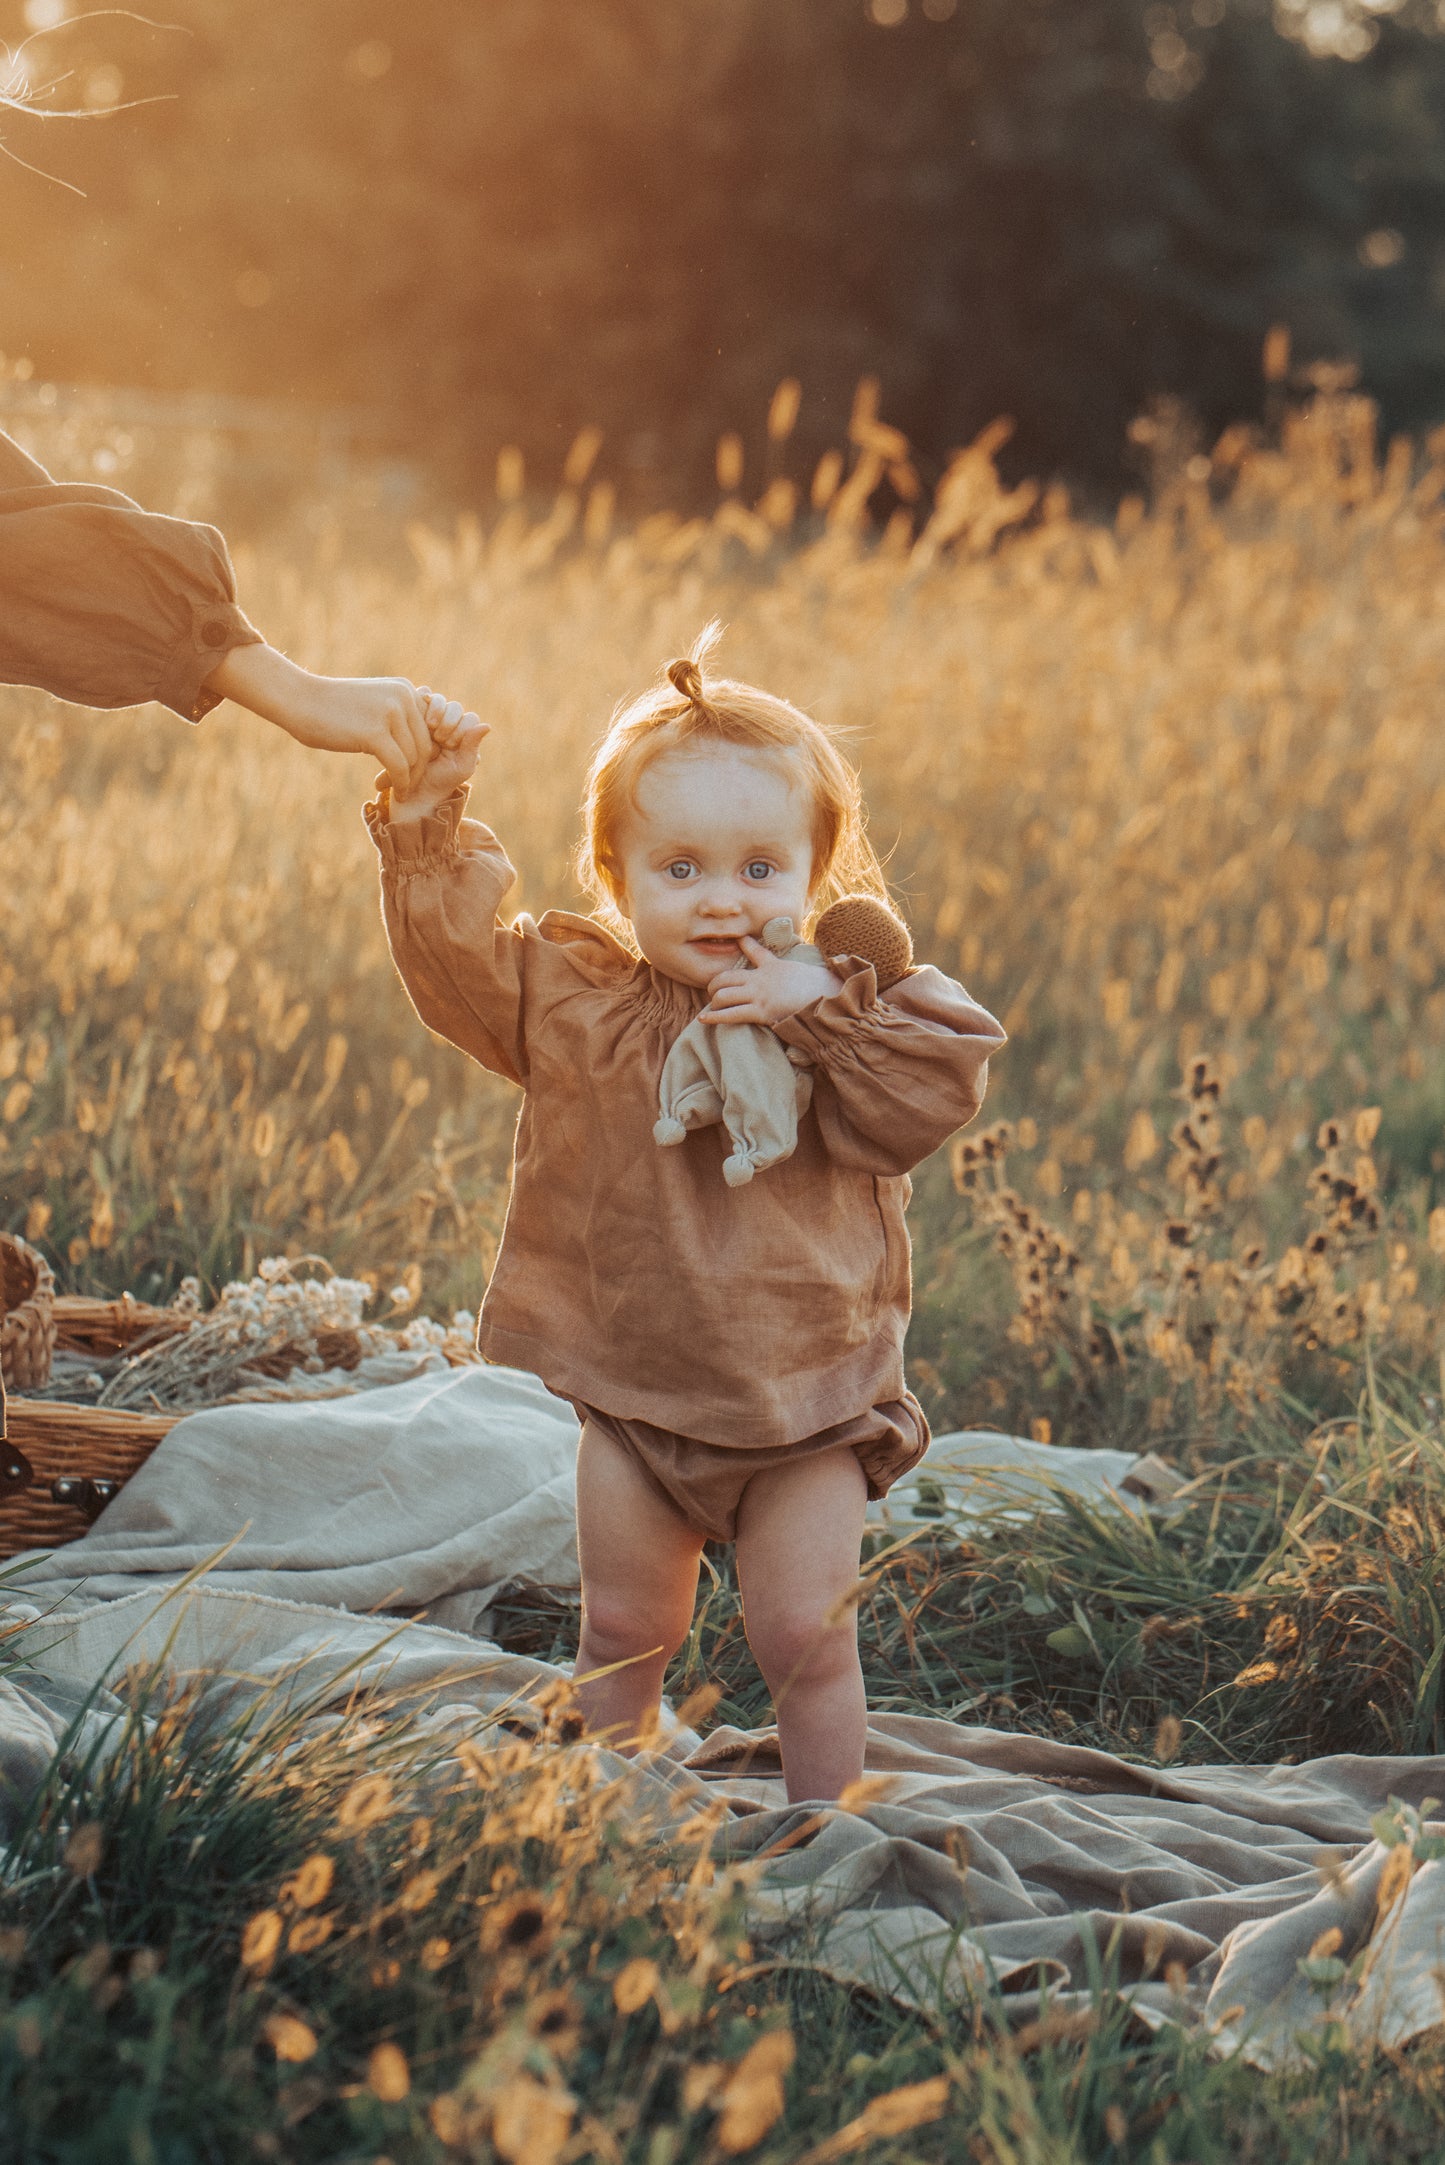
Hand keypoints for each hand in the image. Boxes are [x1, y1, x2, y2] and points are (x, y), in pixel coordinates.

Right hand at [205, 643, 432, 791]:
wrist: (300, 699)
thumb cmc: (333, 708)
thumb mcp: (374, 704)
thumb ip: (398, 716)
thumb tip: (422, 743)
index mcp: (405, 689)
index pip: (432, 728)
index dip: (427, 753)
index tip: (415, 770)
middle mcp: (403, 697)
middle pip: (426, 744)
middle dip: (420, 770)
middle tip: (409, 787)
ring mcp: (390, 713)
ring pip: (415, 758)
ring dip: (409, 780)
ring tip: (400, 792)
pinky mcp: (376, 733)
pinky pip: (399, 766)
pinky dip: (400, 783)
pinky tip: (395, 792)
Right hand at [387, 691, 488, 822]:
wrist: (412, 787)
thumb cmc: (440, 781)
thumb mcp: (461, 767)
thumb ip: (472, 746)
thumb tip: (487, 725)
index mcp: (464, 736)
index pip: (470, 719)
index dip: (461, 728)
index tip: (450, 745)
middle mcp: (449, 725)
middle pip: (454, 707)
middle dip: (449, 722)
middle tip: (439, 738)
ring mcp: (430, 718)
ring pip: (438, 700)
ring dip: (436, 712)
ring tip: (429, 729)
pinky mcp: (413, 714)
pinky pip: (421, 697)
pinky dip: (421, 700)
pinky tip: (418, 716)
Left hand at [700, 935, 841, 1026]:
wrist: (828, 995)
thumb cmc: (823, 987)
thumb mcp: (811, 972)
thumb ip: (802, 970)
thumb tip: (824, 963)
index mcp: (773, 966)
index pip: (755, 950)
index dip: (744, 945)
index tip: (738, 941)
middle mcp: (761, 978)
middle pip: (726, 977)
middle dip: (715, 985)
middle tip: (712, 992)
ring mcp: (759, 994)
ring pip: (723, 994)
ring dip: (714, 1001)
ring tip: (710, 1007)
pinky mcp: (761, 1011)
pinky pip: (731, 1014)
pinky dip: (714, 1017)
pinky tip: (703, 1019)